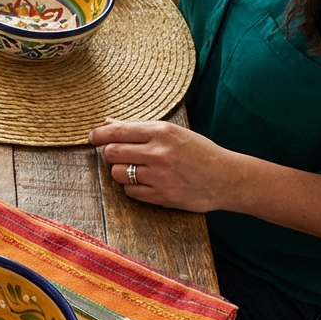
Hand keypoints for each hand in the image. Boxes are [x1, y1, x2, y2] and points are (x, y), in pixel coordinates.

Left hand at [91, 119, 244, 212]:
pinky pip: (130, 191)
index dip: (98, 135)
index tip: (92, 137)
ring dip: (119, 172)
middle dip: (109, 153)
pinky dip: (131, 187)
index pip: (117, 131)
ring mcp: (160, 176)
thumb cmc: (198, 152)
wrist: (228, 178)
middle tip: (115, 155)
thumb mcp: (172, 132)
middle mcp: (159, 153)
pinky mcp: (163, 196)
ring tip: (133, 169)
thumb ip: (139, 128)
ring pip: (117, 173)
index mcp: (162, 132)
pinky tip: (143, 182)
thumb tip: (107, 123)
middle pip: (111, 152)